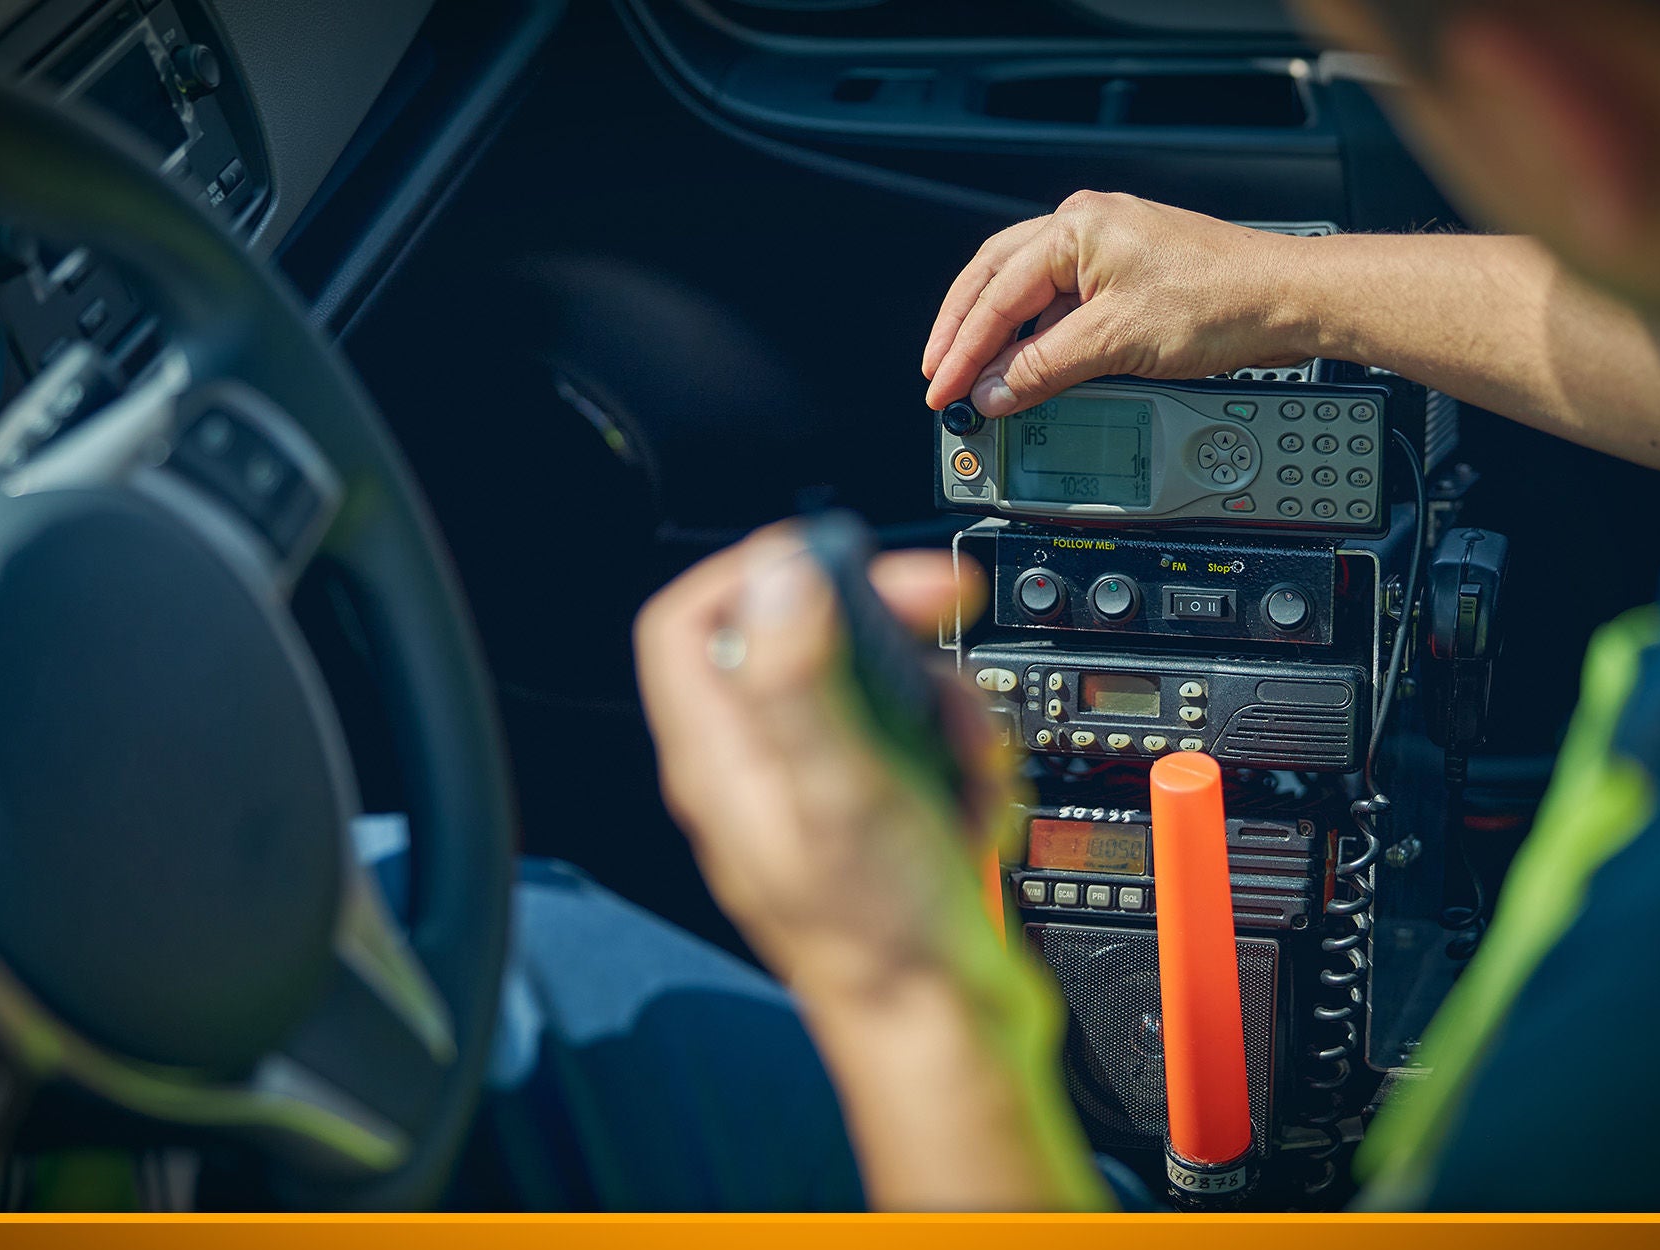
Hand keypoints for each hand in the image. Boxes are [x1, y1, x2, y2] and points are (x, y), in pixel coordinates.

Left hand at [635, 528, 1112, 1211]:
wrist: (947, 1029)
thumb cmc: (881, 934)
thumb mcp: (840, 788)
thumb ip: (799, 677)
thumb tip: (777, 577)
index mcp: (720, 758)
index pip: (689, 622)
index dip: (755, 571)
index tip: (832, 560)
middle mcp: (757, 769)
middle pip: (792, 638)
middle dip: (879, 624)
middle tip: (938, 607)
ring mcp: (816, 791)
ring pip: (868, 688)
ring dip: (934, 701)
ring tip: (963, 755)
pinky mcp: (874, 815)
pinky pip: (912, 744)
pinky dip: (954, 756)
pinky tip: (970, 801)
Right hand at [922, 191, 1316, 416]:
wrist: (1286, 301)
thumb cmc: (1220, 301)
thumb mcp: (1115, 342)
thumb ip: (1043, 369)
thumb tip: (992, 392)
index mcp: (1075, 227)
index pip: (997, 295)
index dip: (963, 350)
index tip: (943, 390)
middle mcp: (1086, 227)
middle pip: (996, 281)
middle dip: (963, 333)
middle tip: (939, 378)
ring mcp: (1106, 250)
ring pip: (1026, 294)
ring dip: (998, 338)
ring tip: (975, 378)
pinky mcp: (1125, 276)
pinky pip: (1060, 306)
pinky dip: (1036, 340)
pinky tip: (1027, 369)